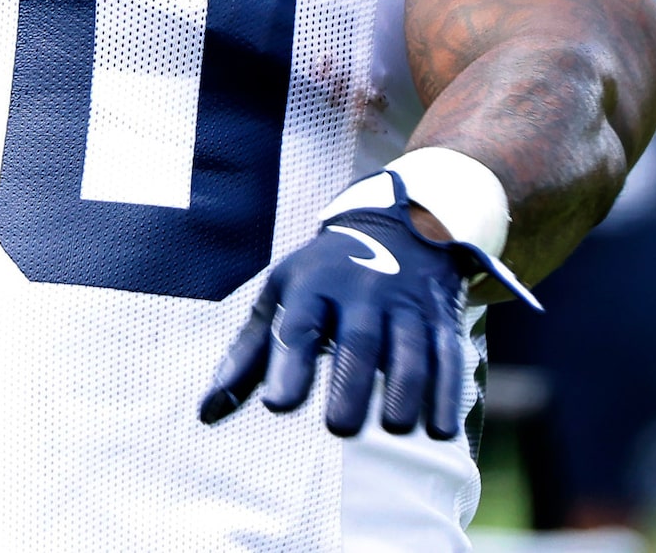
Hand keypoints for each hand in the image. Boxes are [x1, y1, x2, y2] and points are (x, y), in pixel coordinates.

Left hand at [199, 200, 535, 439]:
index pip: (300, 324)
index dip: (289, 364)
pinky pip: (449, 356)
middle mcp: (362, 291)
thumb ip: (248, 354)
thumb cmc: (326, 274)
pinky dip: (447, 393)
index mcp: (314, 285)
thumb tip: (206, 413)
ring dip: (405, 389)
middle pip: (359, 339)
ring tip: (393, 429)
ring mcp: (406, 304)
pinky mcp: (441, 318)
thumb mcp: (283, 295)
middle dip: (351, 383)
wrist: (399, 225)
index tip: (277, 405)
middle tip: (339, 428)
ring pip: (410, 348)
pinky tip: (439, 429)